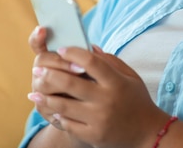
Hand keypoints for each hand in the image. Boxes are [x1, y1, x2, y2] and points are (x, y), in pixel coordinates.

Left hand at [28, 27, 168, 147]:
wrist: (148, 134)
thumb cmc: (137, 100)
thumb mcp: (130, 77)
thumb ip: (110, 61)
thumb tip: (89, 47)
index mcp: (116, 82)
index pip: (91, 62)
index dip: (74, 53)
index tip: (62, 48)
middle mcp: (106, 100)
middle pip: (70, 83)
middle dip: (50, 74)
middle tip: (37, 68)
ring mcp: (99, 120)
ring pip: (63, 106)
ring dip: (46, 97)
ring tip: (34, 91)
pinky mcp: (93, 136)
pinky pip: (68, 124)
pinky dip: (57, 116)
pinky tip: (50, 110)